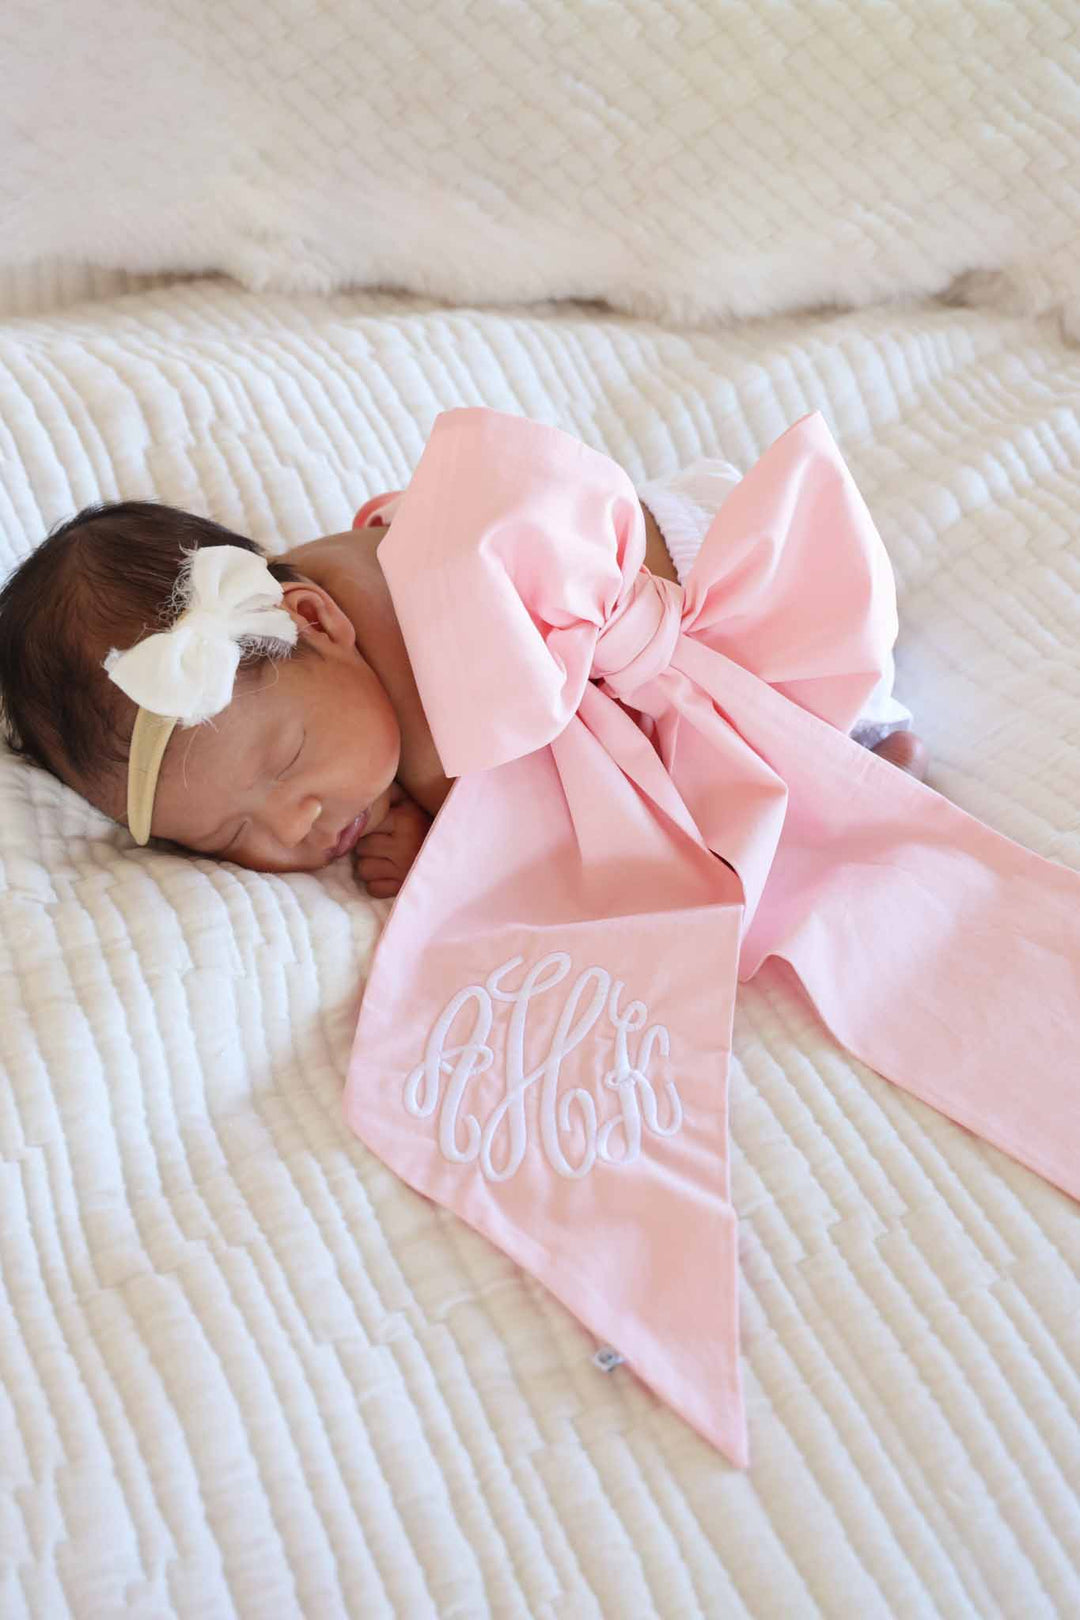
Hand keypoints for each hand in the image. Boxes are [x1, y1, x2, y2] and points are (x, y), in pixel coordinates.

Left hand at [352, 782, 432, 898]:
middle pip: (362, 849)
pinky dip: (376, 884)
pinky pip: (373, 889)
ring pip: (364, 870)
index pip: (366, 826)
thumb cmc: (426, 826)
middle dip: (367, 847)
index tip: (377, 829)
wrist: (456, 852)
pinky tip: (387, 874)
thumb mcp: (411, 805)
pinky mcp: (402, 889)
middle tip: (380, 845)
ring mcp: (403, 870)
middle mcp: (404, 845)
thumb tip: (366, 790)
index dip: (368, 827)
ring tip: (382, 859)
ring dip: (369, 866)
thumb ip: (391, 796)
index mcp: (406, 821)